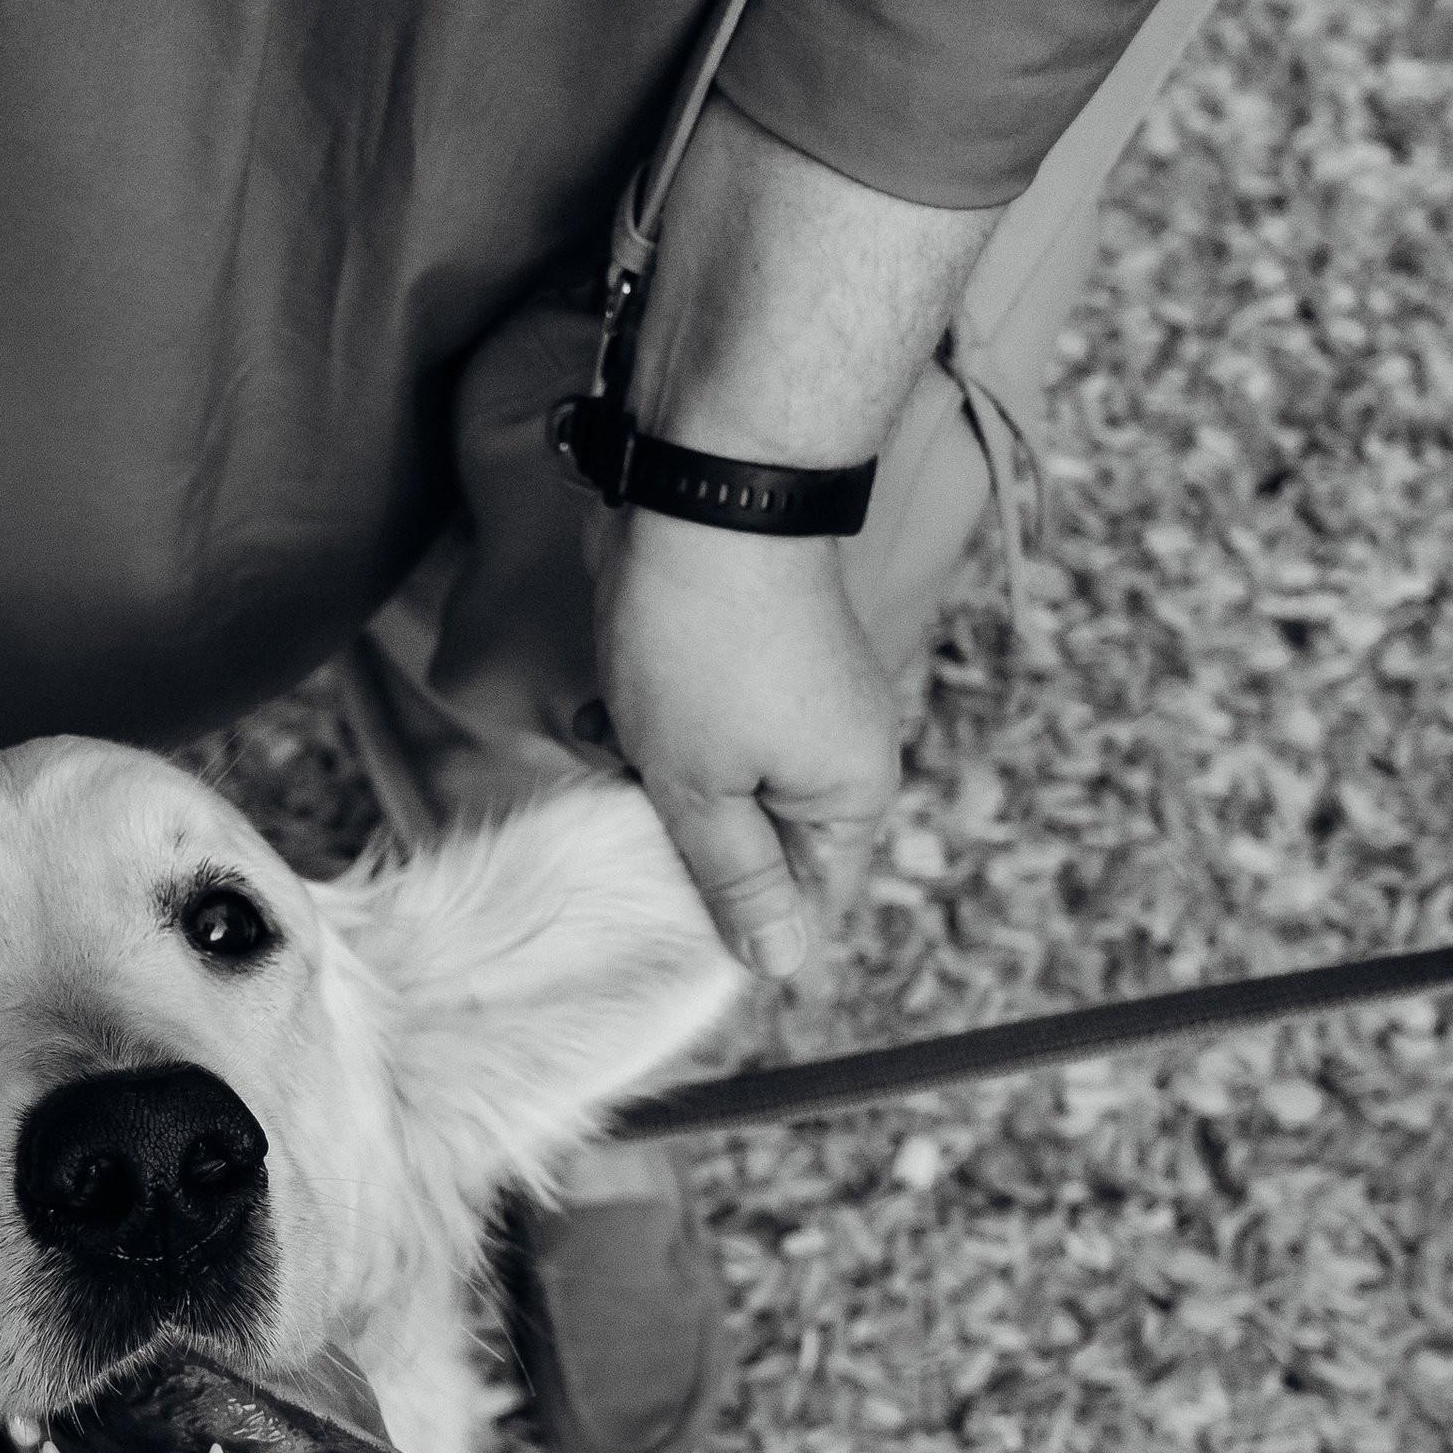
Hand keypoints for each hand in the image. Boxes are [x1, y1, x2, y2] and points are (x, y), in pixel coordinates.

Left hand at [591, 509, 900, 978]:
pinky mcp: (748, 655)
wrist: (700, 490)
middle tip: (625, 814)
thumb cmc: (703, 645)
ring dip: (649, 775)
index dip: (737, 919)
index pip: (807, 901)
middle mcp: (839, 748)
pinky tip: (603, 704)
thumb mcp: (701, 788)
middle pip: (755, 841)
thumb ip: (737, 878)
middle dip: (677, 836)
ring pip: (714, 781)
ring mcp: (796, 697)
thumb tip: (782, 963)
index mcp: (849, 794)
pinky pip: (699, 724)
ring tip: (607, 740)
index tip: (663, 916)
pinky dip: (648, 725)